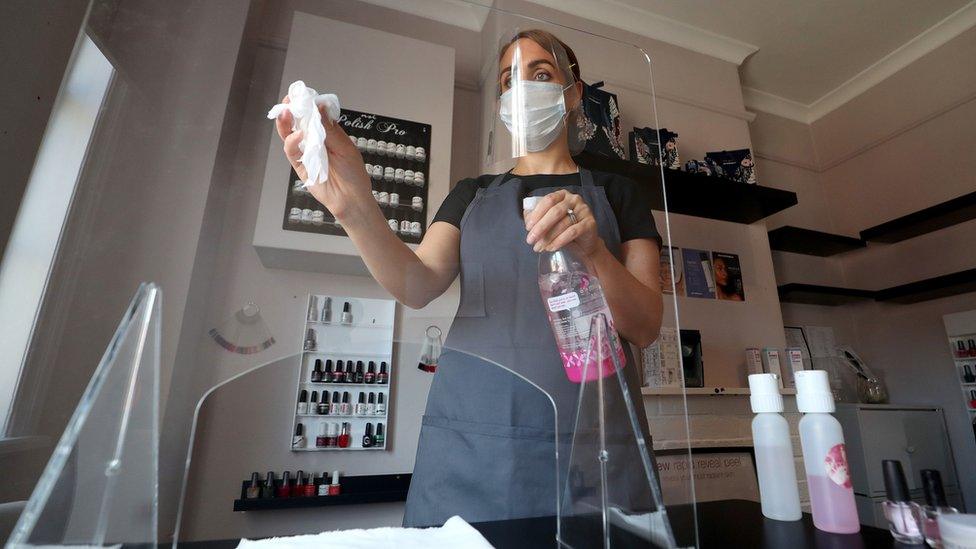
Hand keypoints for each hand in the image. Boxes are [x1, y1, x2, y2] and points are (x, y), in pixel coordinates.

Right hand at [275, 96, 372, 220]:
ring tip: (286, 112)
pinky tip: (299, 134)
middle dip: (292, 109)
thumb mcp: (345, 148)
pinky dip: (292, 141)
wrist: (351, 199)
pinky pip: (291, 150)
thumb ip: (330, 129)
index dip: (308, 104)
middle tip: (289, 100)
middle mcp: (315, 140)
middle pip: (299, 121)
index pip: (315, 114)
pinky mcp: (299, 164)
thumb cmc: (353, 173)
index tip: (303, 94)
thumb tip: (320, 106)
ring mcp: (305, 151)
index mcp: (329, 132)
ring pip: (290, 134)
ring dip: (286, 122)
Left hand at [525, 190, 605, 256]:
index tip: (528, 228)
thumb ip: (538, 218)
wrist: (583, 243)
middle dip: (540, 227)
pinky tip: (551, 248)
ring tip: (539, 248)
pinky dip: (560, 241)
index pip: (548, 200)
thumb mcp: (549, 222)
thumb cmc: (563, 230)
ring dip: (549, 237)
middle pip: (555, 211)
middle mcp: (574, 199)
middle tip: (530, 240)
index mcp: (562, 195)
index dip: (536, 214)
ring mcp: (584, 210)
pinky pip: (572, 232)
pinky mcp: (590, 223)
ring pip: (563, 223)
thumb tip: (527, 220)